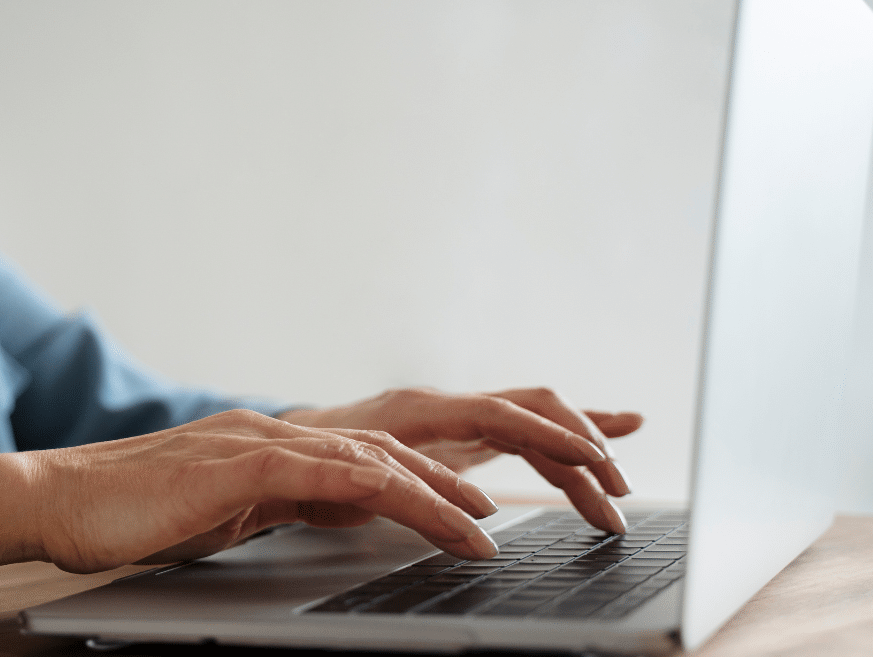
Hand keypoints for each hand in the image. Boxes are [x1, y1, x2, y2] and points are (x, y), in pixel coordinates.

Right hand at [0, 409, 501, 595]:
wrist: (57, 498)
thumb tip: (348, 507)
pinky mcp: (245, 466)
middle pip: (413, 435)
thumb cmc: (137, 513)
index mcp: (290, 443)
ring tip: (516, 519)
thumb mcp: (233, 509)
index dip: (464, 454)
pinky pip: (340, 478)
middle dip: (498, 447)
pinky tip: (450, 524)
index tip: (519, 479)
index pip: (395, 445)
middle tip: (576, 466)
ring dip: (457, 489)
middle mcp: (290, 430)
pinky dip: (404, 500)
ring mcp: (268, 442)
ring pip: (387, 457)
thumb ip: (290, 499)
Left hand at [278, 387, 642, 533]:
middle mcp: (449, 405)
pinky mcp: (466, 433)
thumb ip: (388, 486)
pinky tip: (608, 437)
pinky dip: (564, 440)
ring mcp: (461, 416)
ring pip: (536, 424)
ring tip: (616, 498)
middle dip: (580, 447)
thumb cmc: (318, 462)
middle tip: (617, 492)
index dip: (547, 435)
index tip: (591, 459)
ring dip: (579, 457)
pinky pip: (524, 433)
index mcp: (421, 410)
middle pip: (532, 411)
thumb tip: (432, 511)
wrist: (298, 442)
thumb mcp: (346, 477)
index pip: (499, 413)